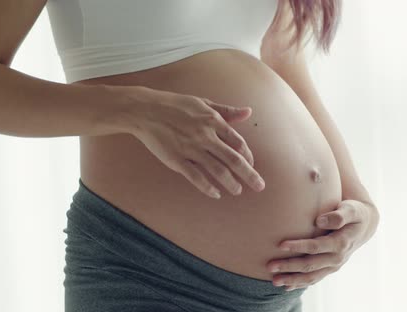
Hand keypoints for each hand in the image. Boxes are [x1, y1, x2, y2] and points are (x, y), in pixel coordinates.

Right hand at [133, 90, 265, 198]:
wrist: (146, 110)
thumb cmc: (176, 105)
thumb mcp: (203, 103)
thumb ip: (227, 111)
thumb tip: (248, 112)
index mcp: (213, 121)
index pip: (238, 143)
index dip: (248, 156)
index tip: (251, 164)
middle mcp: (205, 136)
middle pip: (233, 159)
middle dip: (249, 174)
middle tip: (259, 186)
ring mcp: (191, 149)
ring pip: (217, 170)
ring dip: (231, 183)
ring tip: (238, 191)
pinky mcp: (176, 160)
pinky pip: (196, 177)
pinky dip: (208, 187)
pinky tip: (216, 194)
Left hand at [266, 199, 378, 290]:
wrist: (364, 224)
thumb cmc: (354, 212)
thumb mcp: (351, 210)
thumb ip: (338, 215)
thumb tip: (320, 220)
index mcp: (341, 243)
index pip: (317, 247)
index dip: (299, 246)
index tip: (281, 244)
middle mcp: (337, 257)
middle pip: (310, 265)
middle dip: (289, 267)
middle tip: (270, 266)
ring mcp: (333, 265)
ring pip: (311, 277)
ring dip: (292, 279)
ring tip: (274, 281)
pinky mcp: (329, 268)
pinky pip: (314, 279)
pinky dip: (300, 283)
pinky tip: (285, 286)